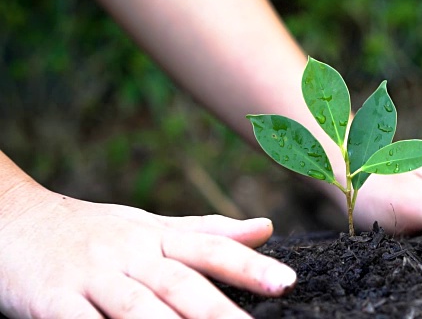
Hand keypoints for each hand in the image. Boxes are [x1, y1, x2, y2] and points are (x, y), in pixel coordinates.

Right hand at [0, 184, 295, 318]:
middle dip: (218, 311)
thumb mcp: (151, 226)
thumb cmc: (94, 229)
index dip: (249, 265)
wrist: (15, 219)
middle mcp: (129, 254)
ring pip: (136, 309)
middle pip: (180, 284)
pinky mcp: (52, 301)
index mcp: (157, 237)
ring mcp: (90, 277)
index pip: (210, 249)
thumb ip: (207, 232)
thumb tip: (265, 228)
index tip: (287, 283)